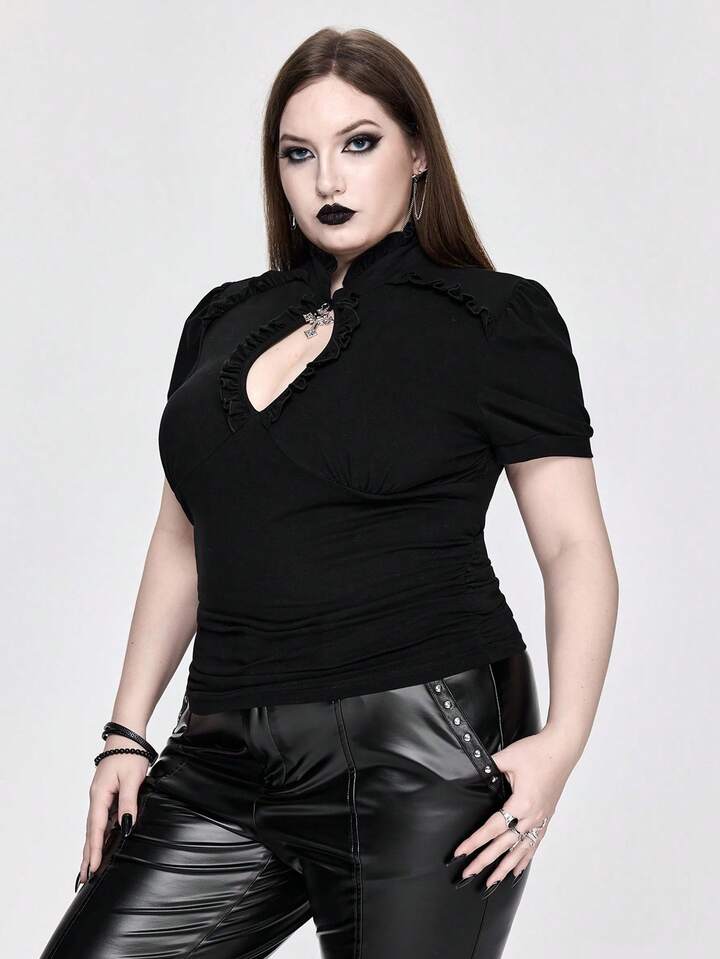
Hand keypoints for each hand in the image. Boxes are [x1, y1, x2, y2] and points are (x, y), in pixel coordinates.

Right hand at [76, 735, 148, 888]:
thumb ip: (128, 804)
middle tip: (85, 878)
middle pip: (91, 831)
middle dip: (88, 854)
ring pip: (96, 826)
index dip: (95, 850)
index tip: (93, 868)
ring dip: (93, 846)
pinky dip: (100, 833)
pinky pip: (102, 818)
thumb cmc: (130, 754)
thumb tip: (126, 827)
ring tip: (90, 867)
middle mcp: (97, 797)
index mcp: (100, 795)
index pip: (96, 828)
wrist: (127, 735)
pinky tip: (103, 843)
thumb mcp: (132, 779)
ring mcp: (101, 795)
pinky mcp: (107, 793)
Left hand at [451, 726, 577, 887]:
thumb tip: (468, 774)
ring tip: (491, 882)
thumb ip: (488, 768)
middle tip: (467, 874)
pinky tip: (516, 871)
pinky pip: (534, 843)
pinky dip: (524, 859)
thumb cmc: (536, 751)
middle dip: (484, 861)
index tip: (460, 853)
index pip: (493, 828)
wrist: (562, 749)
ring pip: (521, 850)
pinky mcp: (546, 816)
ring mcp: (541, 818)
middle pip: (505, 845)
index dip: (475, 842)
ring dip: (504, 867)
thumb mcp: (507, 757)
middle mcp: (533, 816)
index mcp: (522, 803)